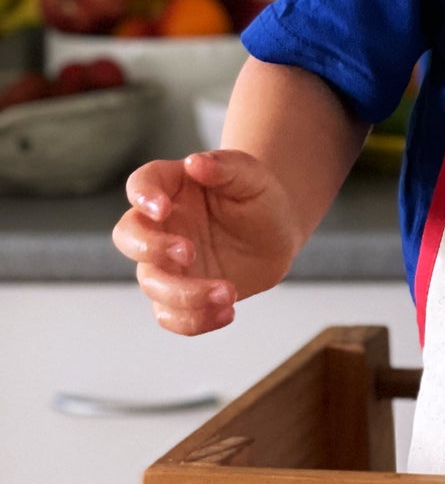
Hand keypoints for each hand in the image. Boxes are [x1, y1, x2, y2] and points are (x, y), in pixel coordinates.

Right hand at [112, 150, 300, 335]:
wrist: (277, 234)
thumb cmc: (259, 197)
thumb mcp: (252, 175)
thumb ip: (226, 166)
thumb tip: (196, 162)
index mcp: (172, 187)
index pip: (141, 184)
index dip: (142, 196)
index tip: (162, 208)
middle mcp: (161, 225)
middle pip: (127, 236)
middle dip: (150, 248)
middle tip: (190, 252)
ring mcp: (166, 263)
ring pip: (150, 283)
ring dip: (183, 294)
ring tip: (228, 292)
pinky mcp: (180, 294)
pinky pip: (170, 316)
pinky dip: (193, 321)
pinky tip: (228, 312)